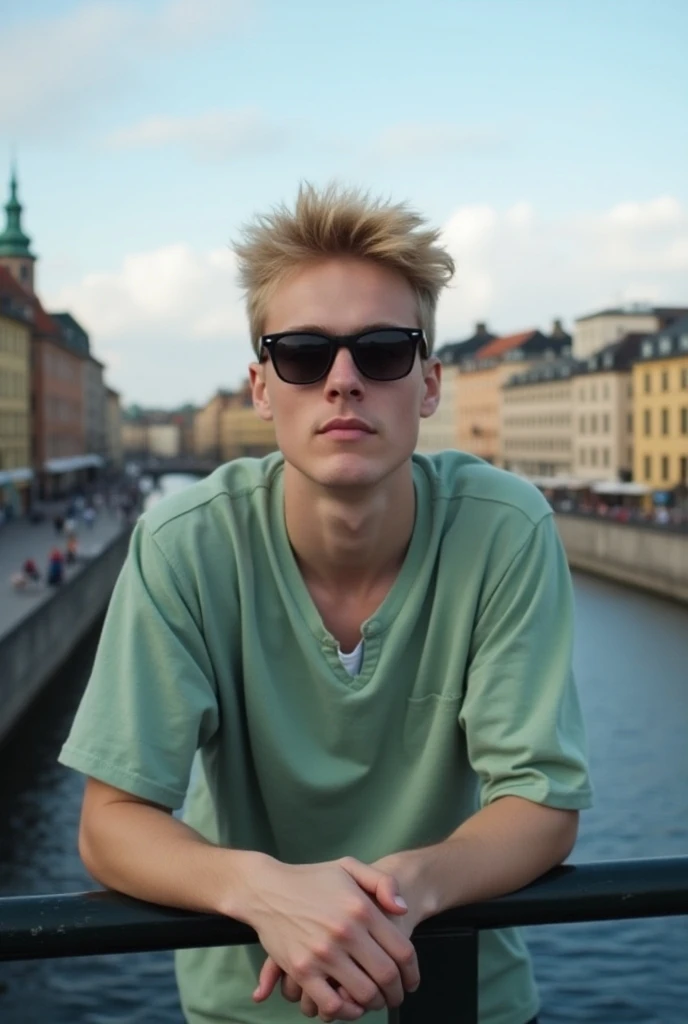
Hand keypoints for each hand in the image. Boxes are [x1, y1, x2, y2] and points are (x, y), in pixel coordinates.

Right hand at [248, 855, 419, 1020]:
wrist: (267, 889)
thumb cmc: (311, 879)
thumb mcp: (349, 867)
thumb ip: (383, 882)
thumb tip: (403, 910)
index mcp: (361, 908)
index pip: (402, 950)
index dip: (412, 973)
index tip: (411, 982)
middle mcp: (346, 931)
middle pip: (386, 976)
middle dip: (396, 993)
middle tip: (395, 996)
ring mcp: (323, 953)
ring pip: (363, 993)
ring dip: (374, 1003)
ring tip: (373, 1000)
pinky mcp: (302, 970)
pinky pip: (331, 1005)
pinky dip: (345, 1012)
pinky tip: (349, 1006)